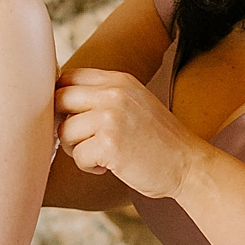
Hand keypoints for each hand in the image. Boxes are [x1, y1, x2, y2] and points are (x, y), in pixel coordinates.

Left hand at [55, 68, 202, 198]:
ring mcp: (111, 116)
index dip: (60, 99)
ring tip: (101, 156)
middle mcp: (114, 92)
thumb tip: (56, 99)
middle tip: (80, 140)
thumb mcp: (134, 103)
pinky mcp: (110, 143)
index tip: (68, 117)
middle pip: (59, 99)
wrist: (189, 165)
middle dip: (62, 123)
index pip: (69, 76)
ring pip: (65, 130)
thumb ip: (103, 96)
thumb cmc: (158, 141)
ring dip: (76, 149)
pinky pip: (77, 155)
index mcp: (119, 80)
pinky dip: (88, 167)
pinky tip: (108, 167)